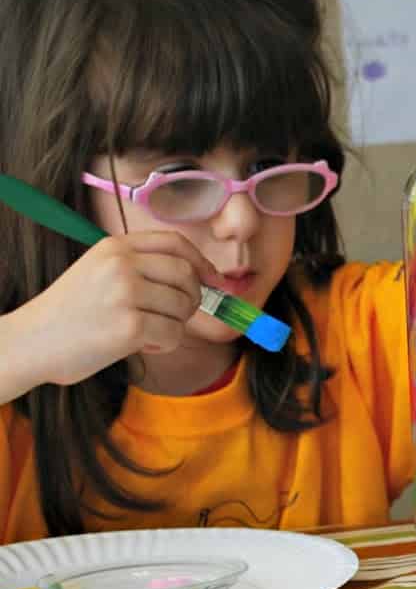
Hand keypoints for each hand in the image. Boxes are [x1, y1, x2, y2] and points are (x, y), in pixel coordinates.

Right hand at [17, 233, 215, 387]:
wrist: (29, 342)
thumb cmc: (68, 313)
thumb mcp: (98, 272)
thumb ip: (139, 268)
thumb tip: (199, 277)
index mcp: (114, 247)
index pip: (175, 243)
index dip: (201, 262)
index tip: (213, 279)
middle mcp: (121, 265)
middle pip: (187, 275)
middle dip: (191, 298)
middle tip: (173, 316)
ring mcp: (126, 294)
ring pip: (184, 307)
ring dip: (173, 325)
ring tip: (145, 332)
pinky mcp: (130, 326)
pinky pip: (173, 334)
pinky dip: (163, 344)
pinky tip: (138, 345)